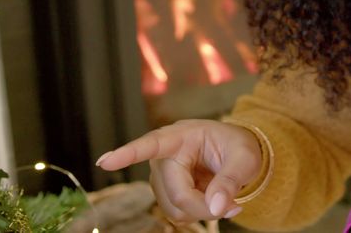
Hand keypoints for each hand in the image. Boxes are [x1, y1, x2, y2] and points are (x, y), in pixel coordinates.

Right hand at [95, 119, 261, 222]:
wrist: (235, 153)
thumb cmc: (238, 147)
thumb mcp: (245, 158)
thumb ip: (231, 180)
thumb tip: (216, 206)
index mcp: (181, 136)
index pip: (151, 144)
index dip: (128, 154)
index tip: (105, 161)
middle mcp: (164, 156)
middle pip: (177, 193)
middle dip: (205, 206)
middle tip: (233, 206)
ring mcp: (161, 176)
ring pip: (175, 208)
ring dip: (201, 211)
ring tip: (224, 198)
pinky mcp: (165, 192)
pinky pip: (177, 214)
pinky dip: (197, 214)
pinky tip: (211, 201)